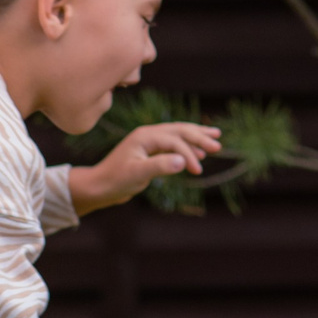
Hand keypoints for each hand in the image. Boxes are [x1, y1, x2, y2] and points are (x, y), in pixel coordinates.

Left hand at [70, 121, 221, 213]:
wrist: (99, 187)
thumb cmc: (115, 181)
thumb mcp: (137, 174)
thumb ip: (159, 166)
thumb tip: (183, 161)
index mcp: (144, 136)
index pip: (174, 140)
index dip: (188, 153)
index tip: (198, 170)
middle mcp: (147, 134)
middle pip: (179, 130)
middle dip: (199, 136)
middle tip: (218, 145)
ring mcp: (148, 142)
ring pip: (177, 135)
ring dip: (196, 137)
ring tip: (214, 140)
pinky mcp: (149, 151)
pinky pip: (172, 144)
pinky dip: (186, 147)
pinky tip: (196, 153)